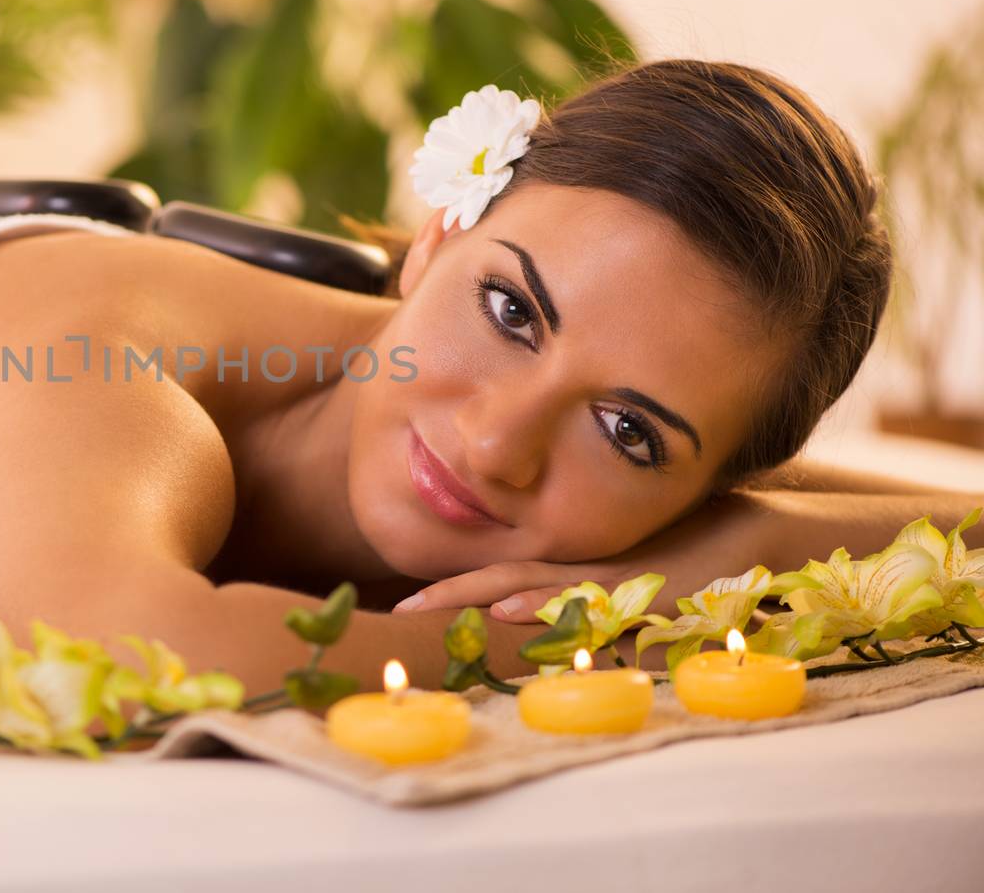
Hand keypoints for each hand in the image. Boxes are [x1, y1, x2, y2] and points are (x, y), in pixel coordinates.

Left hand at [391, 492, 769, 622]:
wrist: (763, 535)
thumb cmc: (701, 555)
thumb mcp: (636, 583)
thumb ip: (596, 602)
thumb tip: (549, 627)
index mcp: (575, 564)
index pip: (503, 573)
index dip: (457, 587)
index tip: (408, 602)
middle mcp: (582, 567)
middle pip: (501, 576)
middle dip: (449, 595)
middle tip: (398, 610)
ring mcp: (608, 576)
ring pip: (530, 585)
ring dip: (477, 597)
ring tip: (426, 607)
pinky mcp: (639, 588)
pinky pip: (584, 600)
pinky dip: (545, 606)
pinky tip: (509, 612)